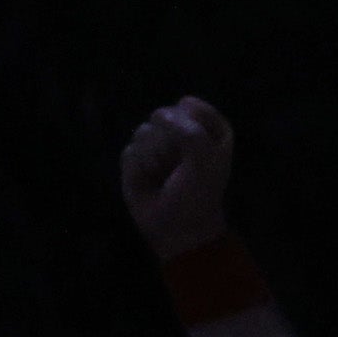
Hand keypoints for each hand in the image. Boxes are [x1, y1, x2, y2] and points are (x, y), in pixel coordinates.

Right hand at [121, 96, 238, 256]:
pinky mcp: (135, 158)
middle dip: (169, 145)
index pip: (188, 106)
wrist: (178, 229)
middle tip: (180, 168)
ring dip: (155, 159)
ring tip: (165, 176)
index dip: (189, 130)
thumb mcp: (204, 159)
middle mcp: (180, 130)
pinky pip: (130, 151)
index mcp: (206, 126)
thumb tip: (156, 116)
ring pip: (143, 132)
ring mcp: (155, 142)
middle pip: (162, 116)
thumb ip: (187, 129)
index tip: (199, 154)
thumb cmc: (197, 193)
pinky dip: (139, 170)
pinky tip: (149, 182)